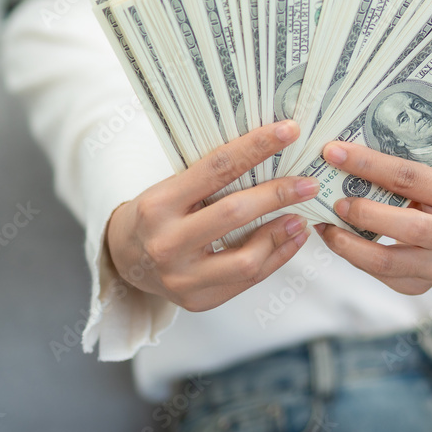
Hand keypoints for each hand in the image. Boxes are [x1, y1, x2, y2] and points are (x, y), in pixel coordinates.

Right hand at [106, 121, 319, 311]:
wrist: (124, 260)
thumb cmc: (157, 215)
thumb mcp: (171, 189)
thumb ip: (212, 178)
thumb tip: (271, 154)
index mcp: (158, 204)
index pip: (216, 168)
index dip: (256, 147)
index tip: (288, 131)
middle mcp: (167, 242)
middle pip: (234, 213)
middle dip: (278, 195)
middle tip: (308, 183)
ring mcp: (181, 277)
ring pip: (247, 259)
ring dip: (281, 235)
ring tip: (301, 218)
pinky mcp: (198, 300)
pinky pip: (248, 280)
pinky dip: (276, 257)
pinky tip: (290, 239)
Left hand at [314, 141, 431, 295]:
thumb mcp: (426, 182)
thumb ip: (393, 174)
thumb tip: (339, 158)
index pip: (410, 178)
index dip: (368, 165)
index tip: (334, 153)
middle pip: (409, 227)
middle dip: (365, 214)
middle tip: (335, 202)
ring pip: (388, 261)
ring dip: (350, 243)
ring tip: (327, 227)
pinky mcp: (421, 286)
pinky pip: (380, 274)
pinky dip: (353, 257)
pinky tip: (338, 241)